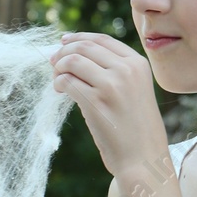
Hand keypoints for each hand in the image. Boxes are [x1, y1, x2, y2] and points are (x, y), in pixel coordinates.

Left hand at [48, 32, 168, 178]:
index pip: (102, 39)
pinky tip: (60, 92)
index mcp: (138, 64)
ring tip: (57, 80)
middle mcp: (126, 70)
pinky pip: (67, 81)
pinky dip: (58, 84)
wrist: (143, 158)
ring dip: (58, 68)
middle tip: (53, 62)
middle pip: (84, 47)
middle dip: (63, 52)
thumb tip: (77, 54)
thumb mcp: (136, 90)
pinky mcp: (96, 102)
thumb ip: (116, 71)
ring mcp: (112, 84)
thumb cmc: (136, 128)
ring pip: (73, 61)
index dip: (78, 38)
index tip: (64, 42)